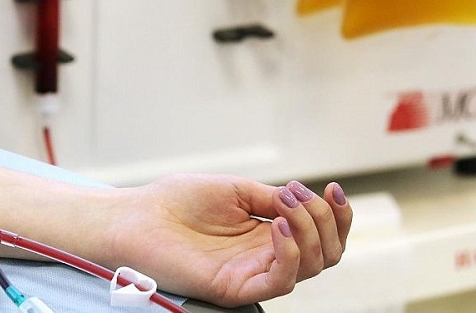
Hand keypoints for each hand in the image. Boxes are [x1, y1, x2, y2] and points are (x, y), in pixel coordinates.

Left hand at [112, 174, 351, 306]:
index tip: (333, 188)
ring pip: (311, 268)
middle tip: (297, 196)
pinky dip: (290, 254)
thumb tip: (305, 201)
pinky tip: (278, 227)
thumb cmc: (177, 201)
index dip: (337, 215)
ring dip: (310, 232)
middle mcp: (265, 256)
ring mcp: (252, 273)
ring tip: (285, 206)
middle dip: (327, 221)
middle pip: (327, 253)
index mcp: (268, 233)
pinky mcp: (235, 288)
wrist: (138, 217)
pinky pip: (280, 282)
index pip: (322, 234)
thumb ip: (273, 198)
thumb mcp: (236, 189)